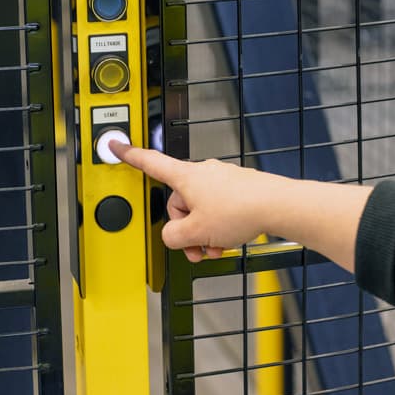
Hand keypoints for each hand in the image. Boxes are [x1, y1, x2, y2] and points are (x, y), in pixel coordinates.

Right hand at [110, 141, 373, 272]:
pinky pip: (219, 209)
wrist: (278, 206)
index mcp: (186, 177)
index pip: (151, 163)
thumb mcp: (195, 232)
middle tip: (196, 248)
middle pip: (179, 202)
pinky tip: (228, 243)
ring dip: (203, 233)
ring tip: (215, 249)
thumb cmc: (240, 211)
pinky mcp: (239, 188)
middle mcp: (203, 173)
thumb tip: (174, 236)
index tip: (116, 144)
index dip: (131, 156)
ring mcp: (222, 179)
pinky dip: (219, 228)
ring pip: (201, 210)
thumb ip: (173, 236)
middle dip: (185, 229)